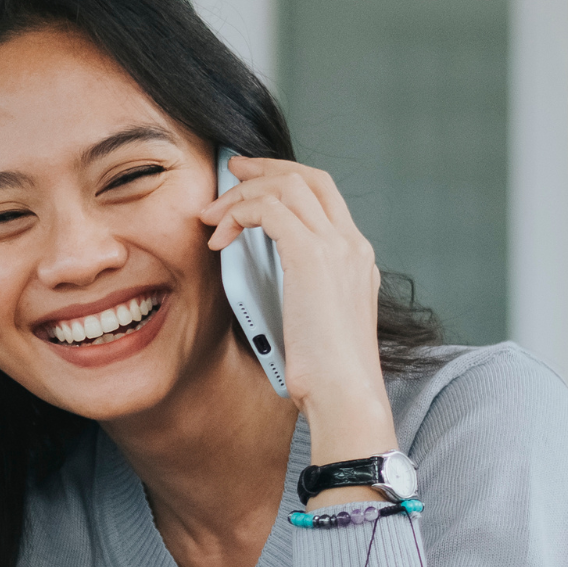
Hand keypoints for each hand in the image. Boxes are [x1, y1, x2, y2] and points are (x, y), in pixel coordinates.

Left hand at [201, 158, 399, 485]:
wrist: (346, 398)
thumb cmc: (326, 376)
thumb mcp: (316, 323)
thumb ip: (300, 291)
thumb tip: (262, 277)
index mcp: (356, 258)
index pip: (324, 196)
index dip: (286, 178)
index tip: (250, 182)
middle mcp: (351, 245)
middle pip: (309, 177)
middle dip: (264, 168)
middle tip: (228, 174)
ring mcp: (336, 247)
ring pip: (286, 186)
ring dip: (240, 195)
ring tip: (211, 217)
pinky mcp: (311, 256)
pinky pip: (268, 208)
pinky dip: (238, 214)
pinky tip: (219, 239)